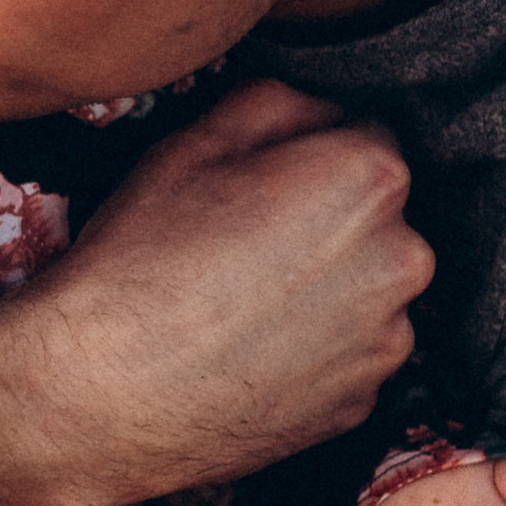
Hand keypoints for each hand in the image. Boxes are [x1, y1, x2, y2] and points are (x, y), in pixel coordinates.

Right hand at [6, 81, 430, 505]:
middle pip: (374, 220)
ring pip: (365, 291)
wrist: (104, 392)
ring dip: (326, 288)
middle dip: (325, 222)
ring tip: (243, 305)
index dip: (304, 155)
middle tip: (242, 243)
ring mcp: (387, 338)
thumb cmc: (141, 262)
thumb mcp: (191, 144)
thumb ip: (273, 104)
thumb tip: (312, 114)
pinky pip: (349, 356)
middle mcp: (402, 258)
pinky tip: (249, 352)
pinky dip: (314, 351)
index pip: (363, 139)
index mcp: (367, 178)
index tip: (257, 182)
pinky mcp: (362, 402)